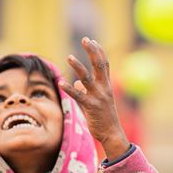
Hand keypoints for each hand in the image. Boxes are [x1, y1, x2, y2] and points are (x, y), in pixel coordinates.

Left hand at [58, 38, 130, 160]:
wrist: (111, 133)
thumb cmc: (103, 117)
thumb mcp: (96, 101)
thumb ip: (86, 90)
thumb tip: (76, 82)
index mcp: (107, 85)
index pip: (104, 64)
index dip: (98, 51)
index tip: (91, 40)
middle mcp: (104, 88)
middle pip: (99, 65)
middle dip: (92, 51)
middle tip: (85, 39)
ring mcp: (98, 97)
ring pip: (87, 78)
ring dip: (78, 66)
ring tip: (69, 57)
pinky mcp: (91, 106)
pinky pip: (78, 96)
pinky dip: (69, 88)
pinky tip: (61, 83)